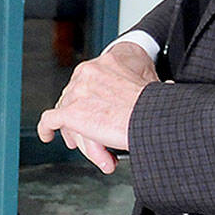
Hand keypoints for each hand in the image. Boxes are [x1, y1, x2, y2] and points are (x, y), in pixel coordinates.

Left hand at [36, 41, 158, 173]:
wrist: (149, 115)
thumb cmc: (153, 103)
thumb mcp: (150, 82)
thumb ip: (146, 82)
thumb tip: (168, 86)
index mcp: (105, 63)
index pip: (89, 82)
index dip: (92, 100)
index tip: (98, 110)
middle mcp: (86, 74)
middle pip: (76, 98)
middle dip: (84, 119)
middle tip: (96, 134)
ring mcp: (77, 92)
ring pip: (68, 113)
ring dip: (80, 134)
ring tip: (97, 151)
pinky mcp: (71, 112)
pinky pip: (50, 120)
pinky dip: (47, 128)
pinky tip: (47, 136)